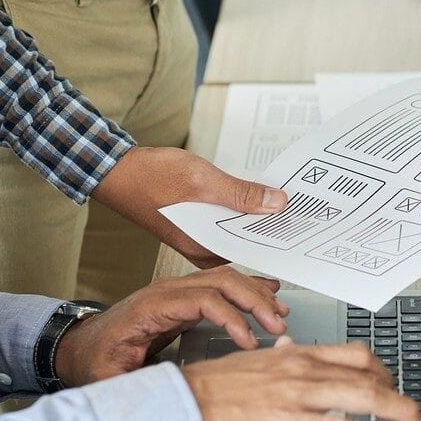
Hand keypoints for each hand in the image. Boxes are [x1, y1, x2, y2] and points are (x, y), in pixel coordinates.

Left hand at [54, 266, 289, 386]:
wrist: (79, 347)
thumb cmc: (94, 361)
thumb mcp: (109, 379)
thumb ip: (136, 383)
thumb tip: (168, 392)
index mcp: (150, 309)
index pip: (202, 300)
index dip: (232, 317)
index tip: (251, 341)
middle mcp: (165, 292)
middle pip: (220, 281)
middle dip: (253, 300)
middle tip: (278, 324)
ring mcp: (175, 291)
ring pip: (223, 278)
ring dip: (255, 293)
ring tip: (280, 312)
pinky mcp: (183, 297)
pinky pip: (219, 284)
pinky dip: (246, 287)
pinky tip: (267, 291)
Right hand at [91, 146, 288, 267]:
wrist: (115, 170)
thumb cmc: (150, 178)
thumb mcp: (203, 181)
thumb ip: (241, 194)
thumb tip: (276, 203)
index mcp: (205, 248)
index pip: (253, 250)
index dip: (279, 241)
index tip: (304, 231)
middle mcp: (204, 248)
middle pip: (249, 242)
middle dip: (274, 229)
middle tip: (305, 217)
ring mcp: (200, 236)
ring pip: (240, 230)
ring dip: (260, 217)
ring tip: (287, 205)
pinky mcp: (197, 223)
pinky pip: (228, 220)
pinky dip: (243, 209)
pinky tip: (259, 199)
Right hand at [182, 338, 420, 420]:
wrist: (182, 403)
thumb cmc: (210, 389)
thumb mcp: (250, 362)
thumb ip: (277, 358)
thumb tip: (289, 349)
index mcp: (296, 354)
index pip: (356, 355)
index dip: (384, 373)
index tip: (392, 389)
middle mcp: (304, 368)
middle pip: (371, 376)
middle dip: (399, 399)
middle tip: (411, 418)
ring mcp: (299, 394)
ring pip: (366, 397)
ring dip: (398, 416)